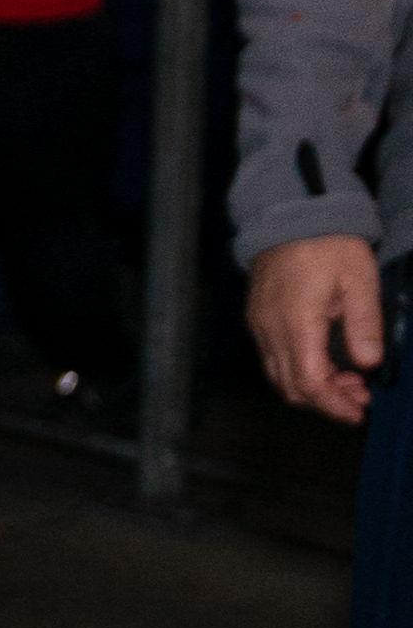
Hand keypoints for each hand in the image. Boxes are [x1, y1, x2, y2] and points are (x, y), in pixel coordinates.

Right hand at [249, 231, 384, 426]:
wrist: (289, 215)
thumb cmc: (327, 243)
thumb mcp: (360, 280)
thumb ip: (364, 324)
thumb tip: (369, 362)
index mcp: (296, 322)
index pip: (308, 380)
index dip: (333, 403)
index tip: (359, 412)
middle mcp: (270, 329)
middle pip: (290, 386)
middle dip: (325, 401)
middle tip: (360, 398)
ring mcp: (260, 325)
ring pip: (279, 376)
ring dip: (312, 388)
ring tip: (348, 382)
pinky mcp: (258, 319)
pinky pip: (274, 358)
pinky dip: (299, 371)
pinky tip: (326, 363)